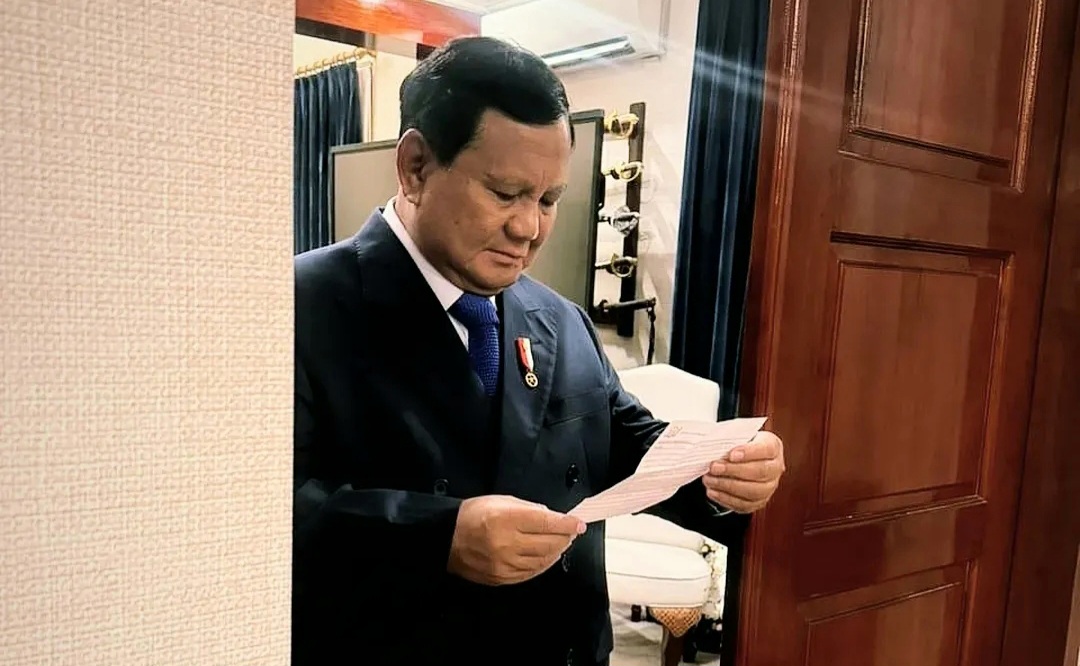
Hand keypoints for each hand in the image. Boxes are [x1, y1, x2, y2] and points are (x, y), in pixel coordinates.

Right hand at [447, 495, 585, 585]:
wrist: (445, 539)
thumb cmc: (472, 515)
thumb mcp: (500, 501)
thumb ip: (527, 508)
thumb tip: (550, 517)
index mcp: (507, 520)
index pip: (547, 523)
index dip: (567, 524)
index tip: (578, 523)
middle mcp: (508, 544)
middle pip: (549, 544)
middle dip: (564, 538)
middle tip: (571, 532)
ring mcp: (505, 565)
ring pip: (543, 561)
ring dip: (557, 552)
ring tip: (561, 544)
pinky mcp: (501, 578)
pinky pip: (531, 573)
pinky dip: (543, 565)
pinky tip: (547, 558)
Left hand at [702, 431, 784, 512]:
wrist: (743, 458)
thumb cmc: (740, 445)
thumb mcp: (739, 436)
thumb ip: (731, 441)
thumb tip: (715, 448)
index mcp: (773, 447)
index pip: (766, 449)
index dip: (749, 452)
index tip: (731, 455)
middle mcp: (775, 468)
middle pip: (760, 471)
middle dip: (734, 470)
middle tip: (714, 467)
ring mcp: (769, 487)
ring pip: (753, 491)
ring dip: (727, 486)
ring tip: (709, 480)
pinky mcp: (759, 501)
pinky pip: (744, 504)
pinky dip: (726, 499)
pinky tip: (713, 491)